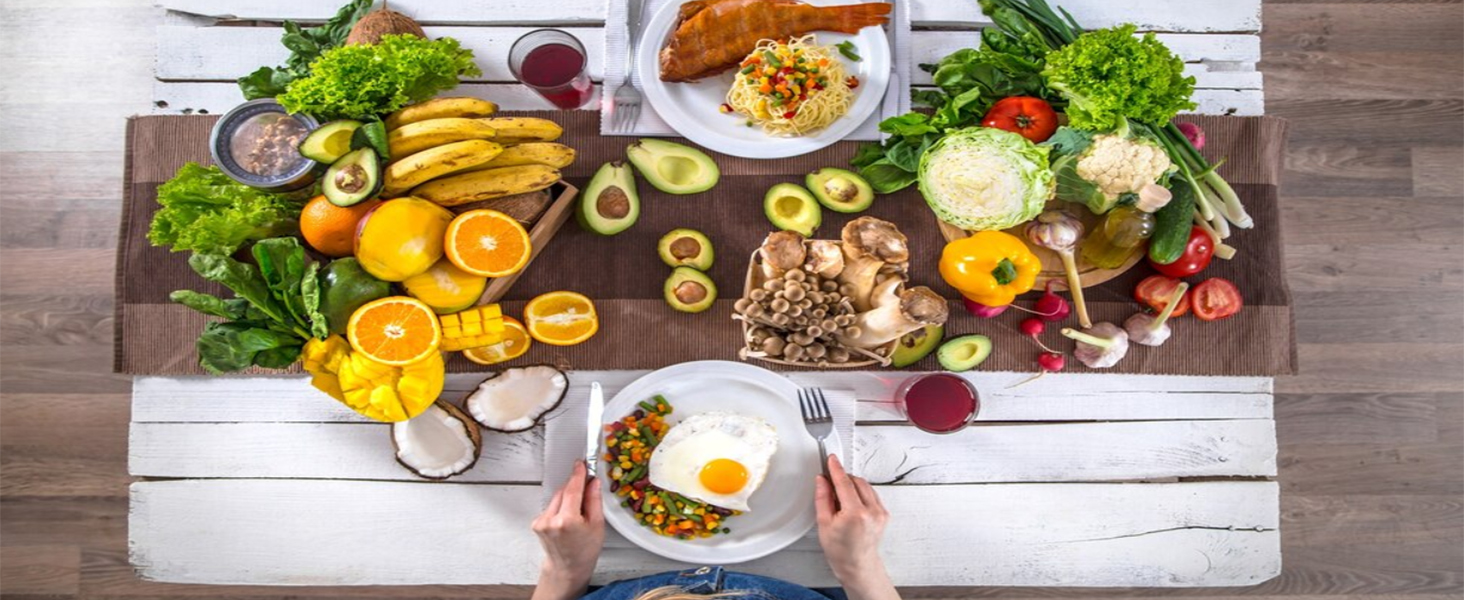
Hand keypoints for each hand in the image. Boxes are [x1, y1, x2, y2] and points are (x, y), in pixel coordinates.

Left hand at [530, 461, 603, 599]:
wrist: (567, 568)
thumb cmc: (584, 551)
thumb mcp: (597, 525)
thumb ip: (594, 500)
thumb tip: (593, 482)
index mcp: (567, 521)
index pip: (572, 489)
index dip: (578, 474)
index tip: (581, 464)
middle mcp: (550, 520)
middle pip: (563, 491)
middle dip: (575, 489)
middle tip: (587, 492)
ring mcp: (541, 522)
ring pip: (556, 498)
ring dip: (567, 499)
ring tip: (577, 515)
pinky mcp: (536, 523)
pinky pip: (551, 506)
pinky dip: (560, 507)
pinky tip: (567, 520)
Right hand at [815, 455, 898, 599]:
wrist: (857, 565)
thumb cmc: (840, 551)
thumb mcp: (824, 524)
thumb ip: (823, 498)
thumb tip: (822, 480)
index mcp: (855, 514)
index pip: (844, 483)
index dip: (836, 469)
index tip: (831, 459)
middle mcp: (871, 511)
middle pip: (856, 482)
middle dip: (843, 479)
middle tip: (830, 485)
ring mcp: (880, 512)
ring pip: (865, 486)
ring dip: (852, 486)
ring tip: (841, 500)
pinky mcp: (884, 514)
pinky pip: (871, 494)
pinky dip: (861, 494)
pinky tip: (852, 505)